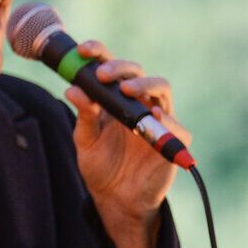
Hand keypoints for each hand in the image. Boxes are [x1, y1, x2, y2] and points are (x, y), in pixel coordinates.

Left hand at [63, 40, 189, 247]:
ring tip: (127, 89)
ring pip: (161, 88)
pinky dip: (165, 118)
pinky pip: (175, 124)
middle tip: (102, 73)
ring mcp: (159, 118)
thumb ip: (83, 117)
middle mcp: (139, 103)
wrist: (115, 198)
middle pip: (136, 73)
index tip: (84, 49)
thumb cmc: (101, 166)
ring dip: (145, 85)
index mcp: (114, 99)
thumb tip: (73, 90)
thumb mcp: (85, 141)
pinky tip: (152, 115)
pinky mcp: (174, 138)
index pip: (110, 69)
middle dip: (120, 67)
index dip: (100, 54)